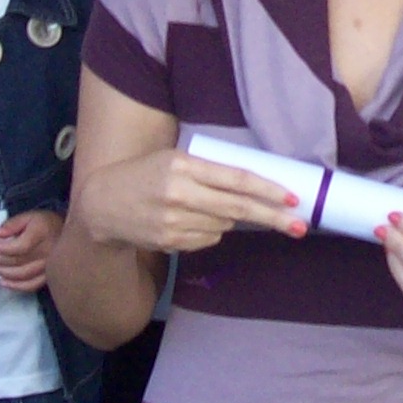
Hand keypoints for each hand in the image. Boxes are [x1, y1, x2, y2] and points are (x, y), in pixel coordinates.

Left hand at [0, 210, 63, 290]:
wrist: (69, 235)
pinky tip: (3, 282)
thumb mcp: (30, 216)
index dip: (1, 249)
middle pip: (18, 261)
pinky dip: (16, 286)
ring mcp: (49, 266)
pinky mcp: (49, 276)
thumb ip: (13, 223)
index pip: (19, 246)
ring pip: (22, 275)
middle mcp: (47, 252)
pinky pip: (31, 285)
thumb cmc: (47, 223)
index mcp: (42, 233)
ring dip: (3, 272)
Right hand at [76, 144, 301, 254]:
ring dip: (227, 219)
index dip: (267, 190)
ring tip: (201, 207)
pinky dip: (209, 231)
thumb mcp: (173, 160)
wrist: (102, 205)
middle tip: (301, 226)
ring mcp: (175, 221)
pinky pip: (208, 239)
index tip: (292, 198)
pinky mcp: (170, 242)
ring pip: (224, 225)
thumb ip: (208, 171)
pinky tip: (188, 221)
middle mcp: (180, 194)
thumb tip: (252, 189)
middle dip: (274, 218)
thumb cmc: (144, 175)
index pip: (235, 179)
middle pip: (238, 209)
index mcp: (183, 166)